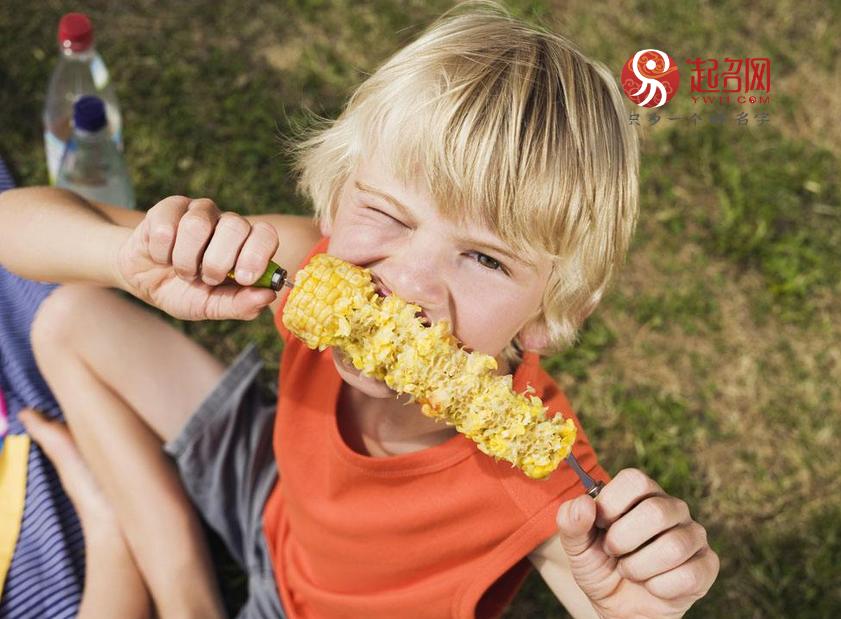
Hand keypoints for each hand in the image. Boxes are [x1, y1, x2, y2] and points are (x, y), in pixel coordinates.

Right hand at [116, 196, 277, 319]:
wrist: (145, 282)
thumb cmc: (186, 292)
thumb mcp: (212, 307)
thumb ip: (240, 304)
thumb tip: (268, 296)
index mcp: (246, 245)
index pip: (266, 234)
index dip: (258, 254)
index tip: (244, 278)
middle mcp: (227, 223)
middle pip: (235, 225)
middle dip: (218, 262)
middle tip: (208, 280)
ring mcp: (199, 212)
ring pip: (197, 225)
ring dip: (186, 261)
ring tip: (184, 272)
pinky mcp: (169, 208)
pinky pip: (166, 227)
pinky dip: (162, 253)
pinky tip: (163, 257)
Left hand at [556, 469, 718, 618]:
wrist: (619, 607)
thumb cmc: (601, 566)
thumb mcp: (576, 545)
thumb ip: (571, 521)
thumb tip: (584, 503)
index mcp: (642, 493)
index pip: (635, 480)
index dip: (611, 505)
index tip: (600, 524)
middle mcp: (672, 508)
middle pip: (656, 512)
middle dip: (623, 541)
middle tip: (613, 552)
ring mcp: (693, 535)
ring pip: (673, 547)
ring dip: (638, 568)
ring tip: (630, 570)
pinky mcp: (707, 565)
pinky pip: (688, 575)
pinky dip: (658, 587)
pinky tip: (652, 585)